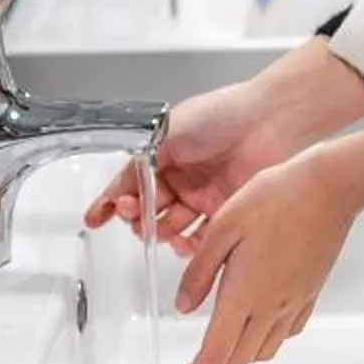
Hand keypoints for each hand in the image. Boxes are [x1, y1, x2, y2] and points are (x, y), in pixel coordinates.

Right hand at [85, 37, 363, 252]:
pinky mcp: (228, 213)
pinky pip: (204, 241)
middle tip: (132, 216)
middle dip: (136, 217)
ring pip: (173, 227)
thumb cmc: (222, 115)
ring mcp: (207, 197)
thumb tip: (117, 190)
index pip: (132, 183)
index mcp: (168, 155)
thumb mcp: (167, 135)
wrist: (269, 121)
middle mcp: (186, 179)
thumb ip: (140, 164)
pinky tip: (182, 244)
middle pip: (150, 209)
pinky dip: (190, 248)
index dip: (111, 202)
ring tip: (156, 230)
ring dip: (159, 233)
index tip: (94, 219)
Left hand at [169, 126, 363, 363]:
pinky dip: (265, 342)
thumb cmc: (278, 196)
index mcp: (245, 293)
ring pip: (262, 350)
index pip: (215, 352)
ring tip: (218, 351)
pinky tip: (257, 327)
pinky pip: (285, 332)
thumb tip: (184, 307)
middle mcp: (272, 305)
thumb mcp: (224, 225)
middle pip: (238, 359)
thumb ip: (200, 271)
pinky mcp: (310, 292)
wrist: (329, 187)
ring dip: (237, 360)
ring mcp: (294, 301)